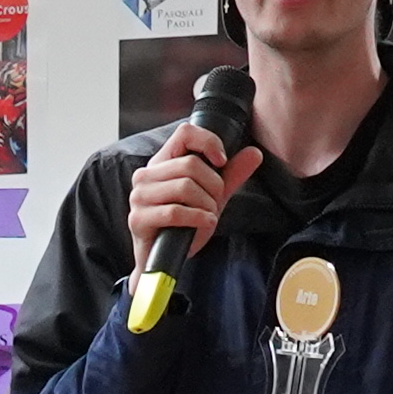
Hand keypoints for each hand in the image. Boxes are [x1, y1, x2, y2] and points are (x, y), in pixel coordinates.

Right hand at [126, 122, 267, 272]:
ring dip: (206, 205)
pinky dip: (198, 219)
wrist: (164, 260)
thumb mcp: (212, 196)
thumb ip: (230, 175)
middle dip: (213, 186)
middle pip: (190, 164)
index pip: (185, 133)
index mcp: (162, 163)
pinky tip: (204, 224)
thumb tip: (255, 153)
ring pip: (184, 187)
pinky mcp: (138, 219)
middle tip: (216, 203)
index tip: (222, 162)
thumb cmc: (184, 225)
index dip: (209, 142)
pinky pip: (175, 212)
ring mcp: (139, 197)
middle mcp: (146, 175)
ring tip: (208, 217)